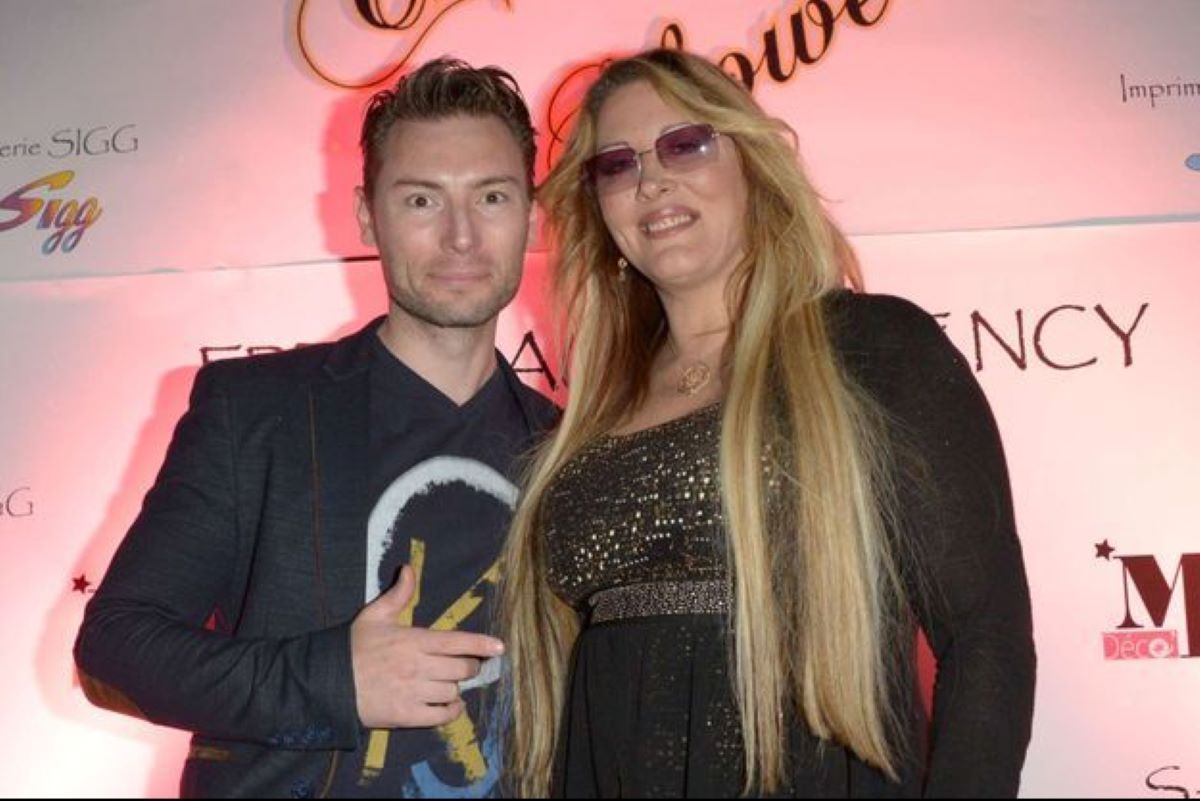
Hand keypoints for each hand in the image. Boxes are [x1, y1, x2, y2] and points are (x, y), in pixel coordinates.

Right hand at [350, 565, 504, 728]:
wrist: (328, 684)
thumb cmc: (353, 648)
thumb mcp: (374, 616)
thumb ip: (398, 595)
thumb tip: (410, 568)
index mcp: (414, 640)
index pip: (458, 641)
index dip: (482, 644)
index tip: (499, 647)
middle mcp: (419, 666)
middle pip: (462, 668)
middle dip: (469, 666)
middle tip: (464, 665)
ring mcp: (414, 692)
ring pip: (453, 691)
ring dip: (455, 687)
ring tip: (448, 683)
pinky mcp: (407, 715)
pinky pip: (441, 715)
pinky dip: (452, 711)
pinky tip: (451, 705)